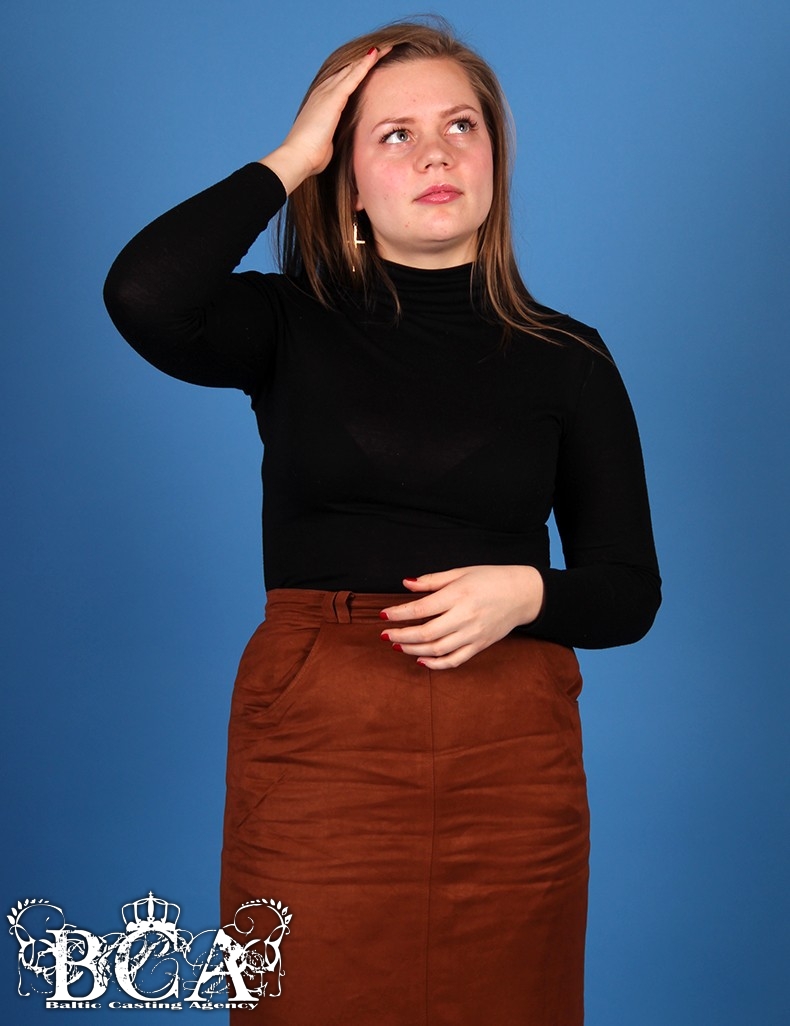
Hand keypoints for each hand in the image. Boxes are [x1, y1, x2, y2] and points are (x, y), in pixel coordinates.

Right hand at [260, 45, 391, 193]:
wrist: (298, 156)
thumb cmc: (311, 156)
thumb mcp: (327, 143)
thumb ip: (335, 137)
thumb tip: (342, 144)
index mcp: (321, 104)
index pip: (342, 84)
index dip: (355, 74)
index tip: (369, 68)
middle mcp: (323, 93)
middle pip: (347, 72)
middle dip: (363, 61)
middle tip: (381, 50)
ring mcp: (327, 93)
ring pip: (352, 70)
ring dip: (369, 58)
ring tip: (385, 48)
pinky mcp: (333, 97)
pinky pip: (353, 76)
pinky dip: (364, 64)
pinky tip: (375, 55)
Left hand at [379, 565, 544, 669]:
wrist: (523, 593)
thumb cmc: (490, 578)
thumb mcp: (460, 572)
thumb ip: (432, 580)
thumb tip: (406, 583)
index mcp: (458, 595)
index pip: (421, 608)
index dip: (398, 613)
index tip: (383, 615)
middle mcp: (465, 617)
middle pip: (426, 633)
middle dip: (401, 636)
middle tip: (385, 635)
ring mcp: (473, 634)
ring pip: (437, 650)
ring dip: (413, 650)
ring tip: (398, 646)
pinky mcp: (480, 645)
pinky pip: (454, 660)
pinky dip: (435, 664)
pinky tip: (420, 660)